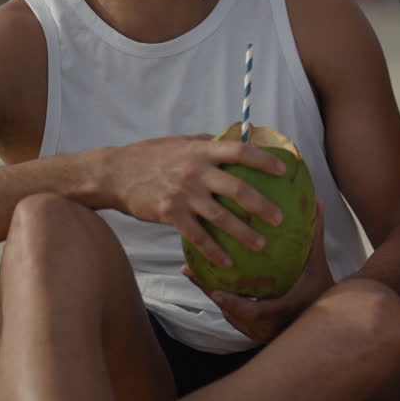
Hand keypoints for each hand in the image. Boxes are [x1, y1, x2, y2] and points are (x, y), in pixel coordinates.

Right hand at [106, 135, 285, 268]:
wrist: (115, 173)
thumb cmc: (151, 155)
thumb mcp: (181, 142)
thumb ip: (208, 143)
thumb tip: (238, 139)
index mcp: (202, 150)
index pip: (240, 151)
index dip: (264, 160)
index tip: (284, 171)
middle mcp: (195, 171)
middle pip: (237, 189)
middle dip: (262, 206)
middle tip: (280, 219)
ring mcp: (183, 194)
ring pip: (221, 217)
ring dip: (244, 234)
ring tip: (261, 245)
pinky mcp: (169, 213)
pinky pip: (197, 236)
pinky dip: (214, 250)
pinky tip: (227, 262)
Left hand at [184, 201, 334, 343]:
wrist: (325, 323)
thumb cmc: (322, 294)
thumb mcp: (319, 265)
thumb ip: (315, 237)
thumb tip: (318, 204)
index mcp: (281, 312)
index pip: (253, 312)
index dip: (233, 304)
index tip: (216, 290)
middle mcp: (266, 326)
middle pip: (231, 312)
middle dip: (210, 291)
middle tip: (191, 272)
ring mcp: (259, 331)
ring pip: (229, 314)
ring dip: (211, 293)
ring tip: (193, 272)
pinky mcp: (255, 332)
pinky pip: (233, 316)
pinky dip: (221, 299)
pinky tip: (210, 281)